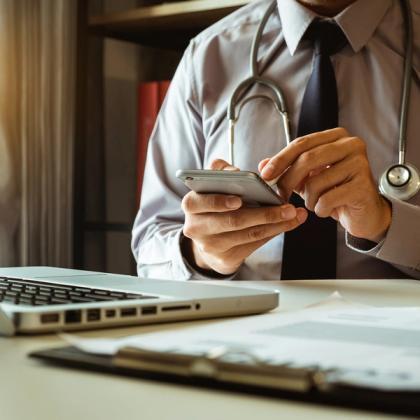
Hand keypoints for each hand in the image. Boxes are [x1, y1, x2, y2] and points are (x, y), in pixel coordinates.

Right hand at [181, 159, 307, 274]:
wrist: (208, 240)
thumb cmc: (214, 206)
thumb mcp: (211, 185)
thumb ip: (220, 171)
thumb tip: (236, 172)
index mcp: (191, 205)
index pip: (201, 202)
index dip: (219, 202)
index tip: (239, 200)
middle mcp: (196, 227)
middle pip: (232, 221)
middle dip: (263, 214)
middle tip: (286, 207)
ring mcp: (210, 246)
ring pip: (247, 234)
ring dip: (274, 224)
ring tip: (293, 214)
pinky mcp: (225, 259)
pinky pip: (253, 245)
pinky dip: (273, 233)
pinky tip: (287, 224)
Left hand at [259, 127, 390, 241]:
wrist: (363, 213)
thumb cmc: (333, 191)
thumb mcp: (307, 177)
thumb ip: (286, 168)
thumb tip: (262, 165)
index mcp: (337, 136)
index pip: (302, 143)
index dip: (280, 159)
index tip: (265, 174)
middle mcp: (351, 145)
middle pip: (307, 159)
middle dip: (288, 180)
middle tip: (280, 195)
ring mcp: (360, 164)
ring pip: (315, 182)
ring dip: (308, 199)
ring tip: (315, 203)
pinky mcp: (363, 186)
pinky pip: (326, 199)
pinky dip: (320, 209)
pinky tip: (327, 210)